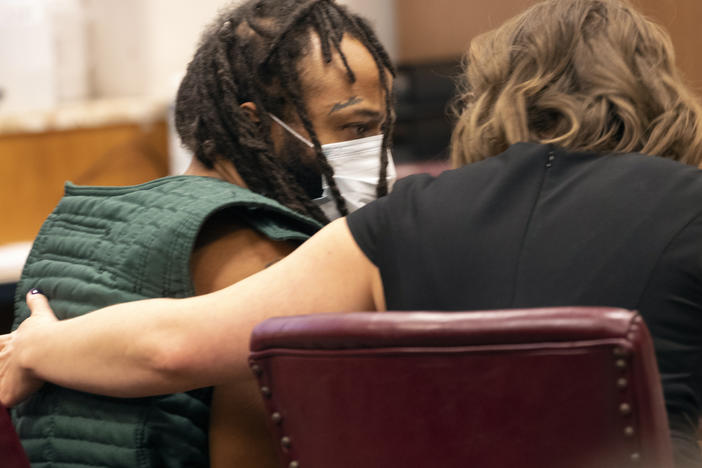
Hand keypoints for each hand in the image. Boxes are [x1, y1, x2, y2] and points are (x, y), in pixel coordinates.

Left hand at [0, 290, 56, 406]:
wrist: (45, 349)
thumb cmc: (46, 332)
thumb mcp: (40, 315)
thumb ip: (37, 304)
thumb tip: (34, 291)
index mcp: (10, 343)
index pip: (0, 344)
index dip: (0, 345)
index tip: (1, 347)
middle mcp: (3, 359)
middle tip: (3, 363)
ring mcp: (3, 377)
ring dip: (3, 381)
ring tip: (10, 382)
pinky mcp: (8, 393)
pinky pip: (7, 400)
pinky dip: (11, 399)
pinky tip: (13, 400)